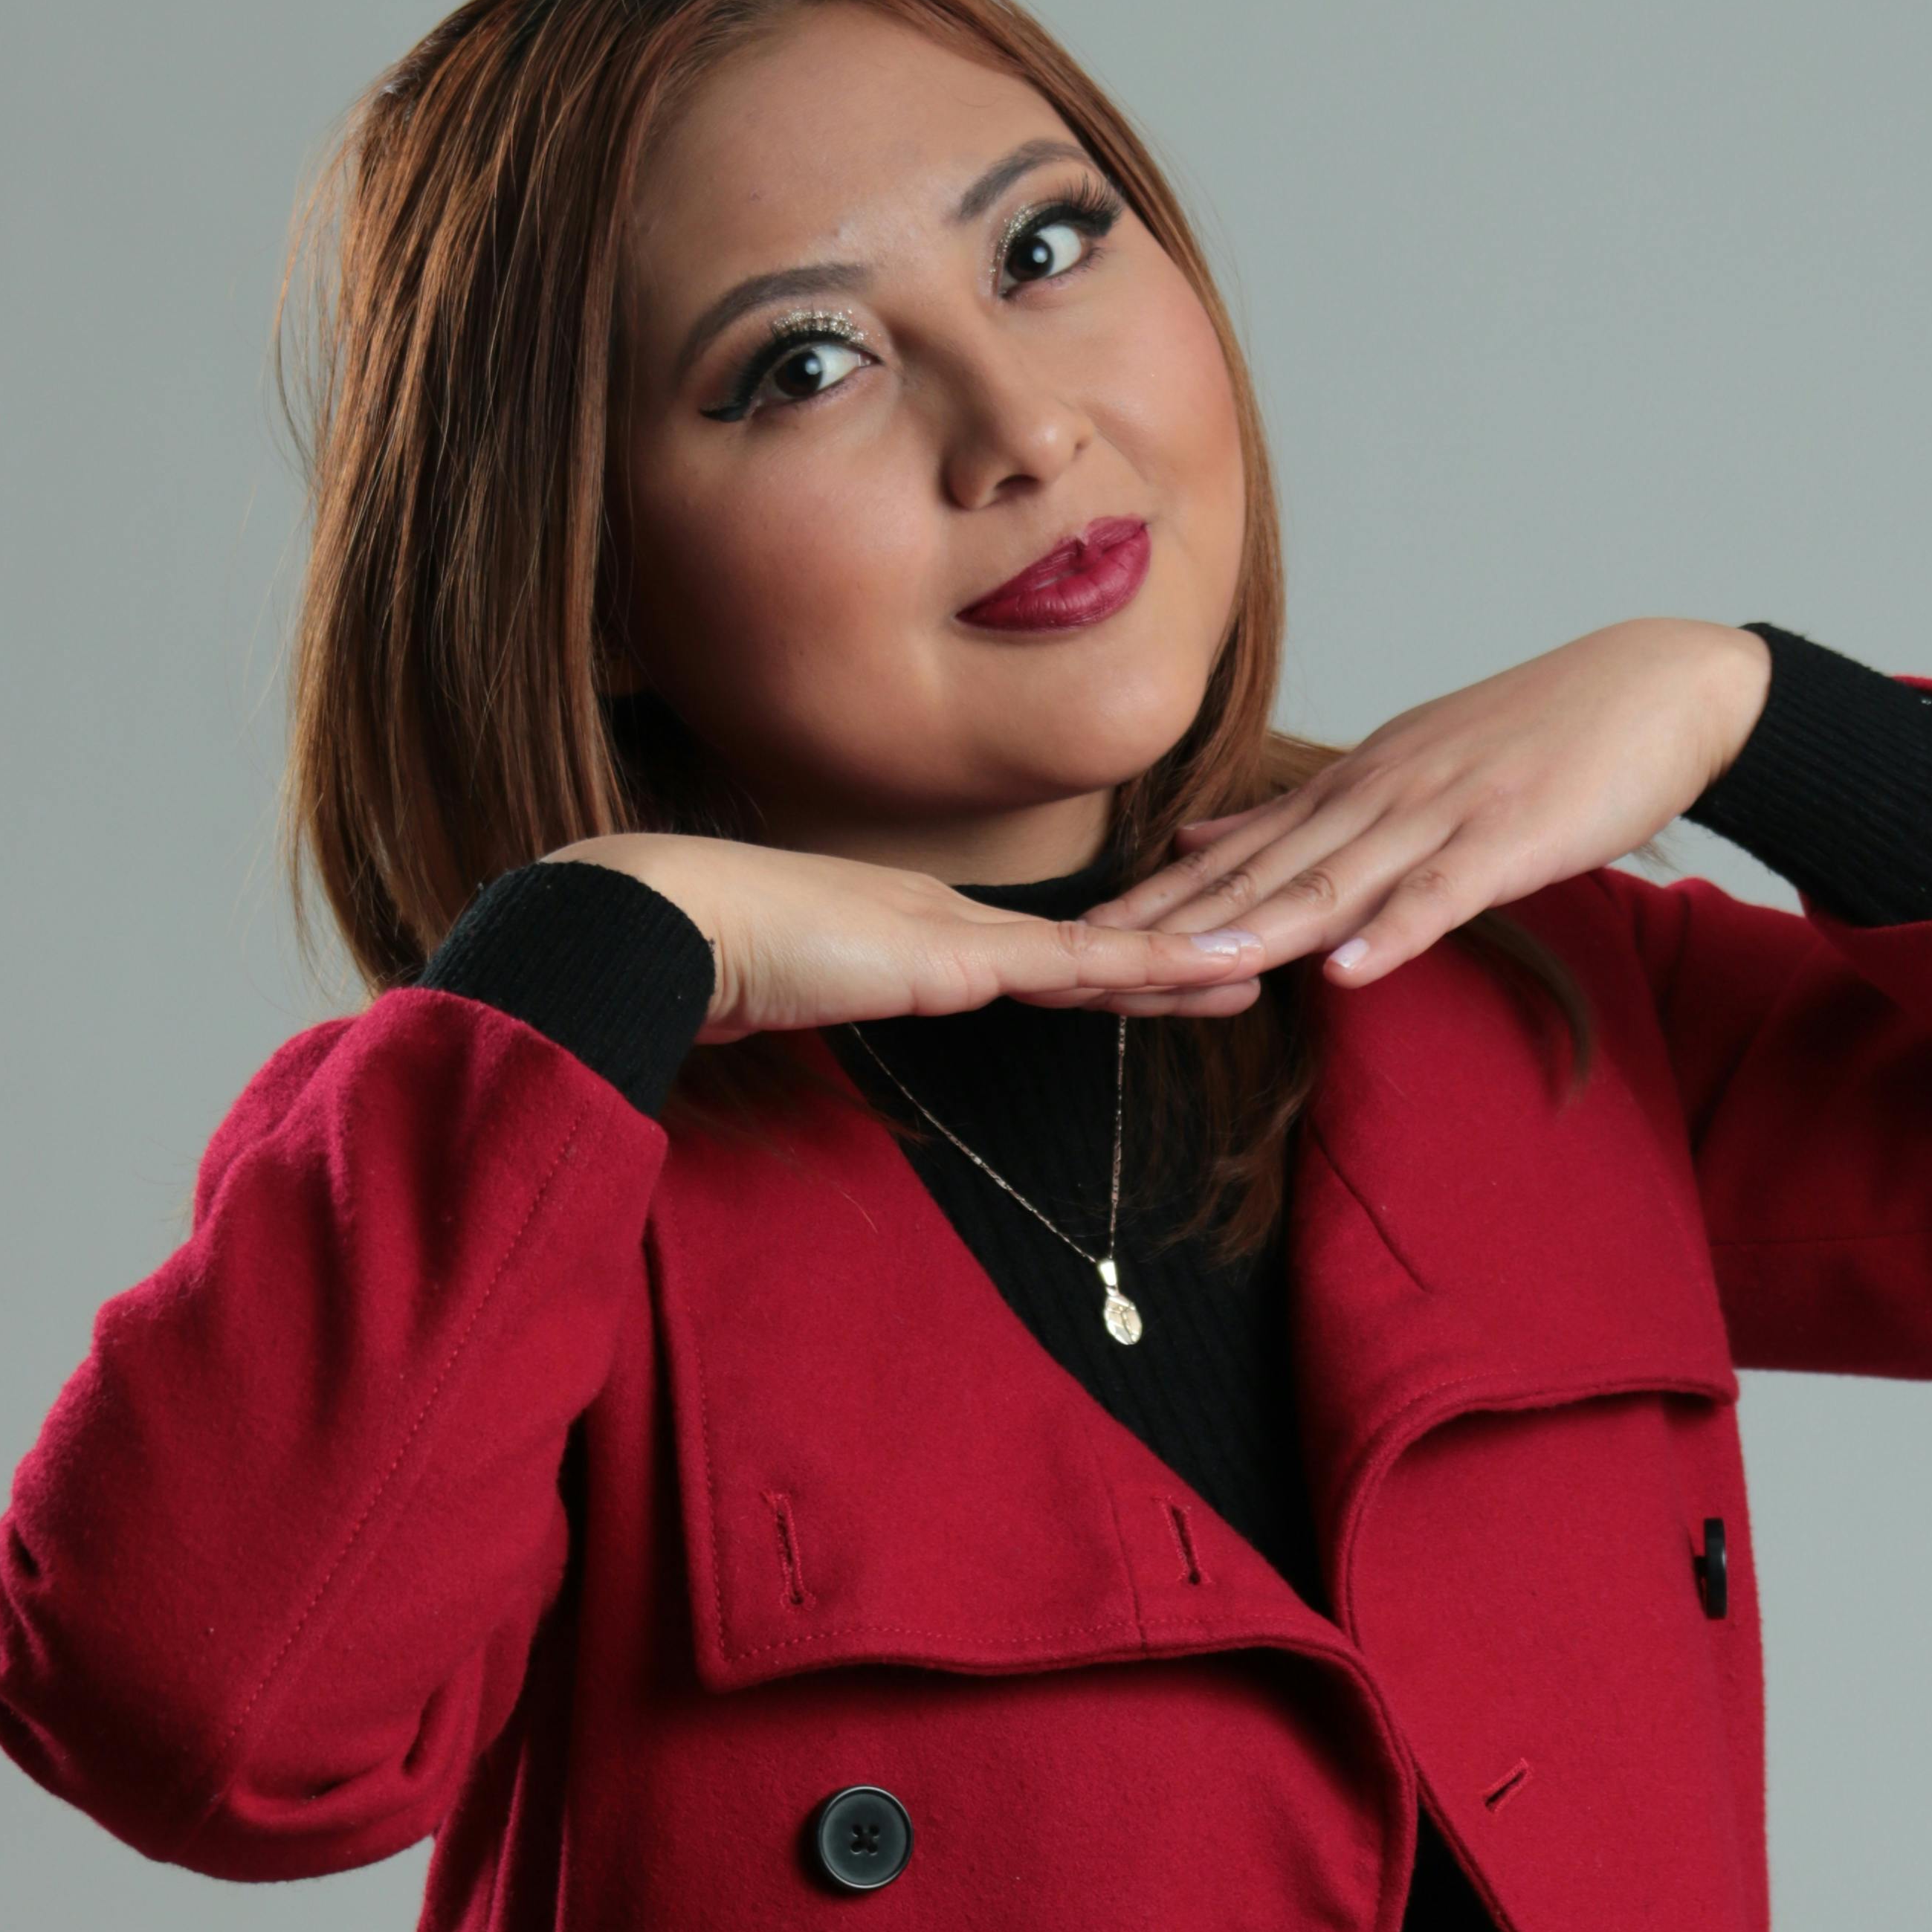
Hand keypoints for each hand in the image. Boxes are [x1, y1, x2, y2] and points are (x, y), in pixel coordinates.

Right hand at [550, 832, 1267, 1040]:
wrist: (672, 925)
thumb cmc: (702, 960)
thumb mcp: (774, 992)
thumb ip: (803, 997)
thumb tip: (784, 1011)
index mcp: (909, 933)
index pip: (1022, 955)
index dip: (1089, 962)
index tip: (1139, 968)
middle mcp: (950, 920)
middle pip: (1080, 945)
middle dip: (1163, 954)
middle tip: (1244, 955)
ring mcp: (961, 931)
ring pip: (1098, 950)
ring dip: (1182, 959)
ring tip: (1259, 961)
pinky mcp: (964, 954)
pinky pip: (1080, 962)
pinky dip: (1150, 964)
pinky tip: (1208, 967)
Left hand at [1082, 619, 1771, 986]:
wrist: (1659, 687)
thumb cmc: (1539, 741)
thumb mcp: (1403, 769)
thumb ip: (1305, 817)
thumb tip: (1199, 841)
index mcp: (1351, 788)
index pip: (1235, 855)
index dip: (1156, 904)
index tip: (1078, 944)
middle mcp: (1379, 796)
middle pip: (1261, 873)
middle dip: (1174, 926)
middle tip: (1087, 970)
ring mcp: (1443, 816)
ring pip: (1334, 882)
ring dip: (1258, 929)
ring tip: (1185, 973)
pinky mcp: (1510, 840)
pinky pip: (1441, 893)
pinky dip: (1392, 932)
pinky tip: (1344, 972)